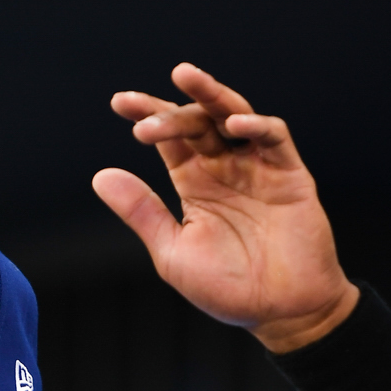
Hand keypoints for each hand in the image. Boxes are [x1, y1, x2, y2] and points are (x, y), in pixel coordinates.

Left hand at [93, 64, 356, 351]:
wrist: (280, 313)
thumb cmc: (227, 288)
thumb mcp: (173, 251)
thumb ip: (142, 212)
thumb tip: (100, 175)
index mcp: (195, 184)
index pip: (169, 139)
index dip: (147, 116)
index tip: (119, 103)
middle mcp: (225, 168)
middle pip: (196, 123)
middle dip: (168, 111)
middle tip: (139, 112)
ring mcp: (258, 168)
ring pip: (233, 116)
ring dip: (211, 96)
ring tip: (185, 77)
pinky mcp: (290, 175)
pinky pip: (273, 139)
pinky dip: (255, 126)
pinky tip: (231, 125)